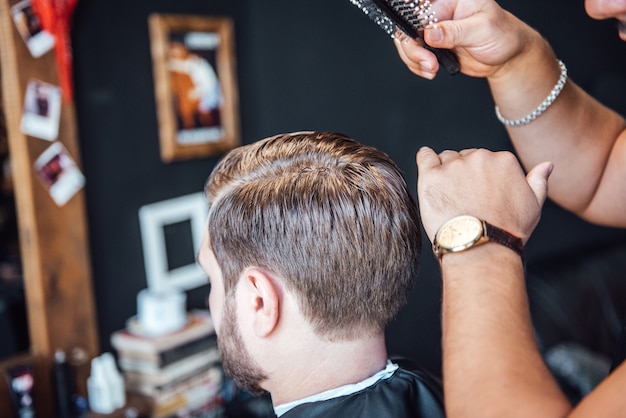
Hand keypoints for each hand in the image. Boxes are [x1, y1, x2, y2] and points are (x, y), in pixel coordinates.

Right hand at [393, 0, 539, 78]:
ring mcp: (433, 30)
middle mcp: (439, 12)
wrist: (507, 57)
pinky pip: (413, 55)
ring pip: (407, 41)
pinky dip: (417, 66)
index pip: (420, 4)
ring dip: (414, 59)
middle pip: (408, 25)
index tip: (416, 37)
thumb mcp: (482, 30)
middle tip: (428, 62)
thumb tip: (429, 33)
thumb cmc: (502, 35)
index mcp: (450, 0)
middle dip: (413, 47)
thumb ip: (455, 31)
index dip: (410, 18)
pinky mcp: (432, 47)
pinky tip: (430, 71)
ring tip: (431, 69)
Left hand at [416, 147, 552, 243]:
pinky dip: (425, 159)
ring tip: (448, 196)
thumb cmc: (507, 231)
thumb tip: (546, 165)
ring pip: (446, 159)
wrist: (480, 246)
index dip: (481, 176)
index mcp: (504, 161)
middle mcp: (480, 158)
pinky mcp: (432, 176)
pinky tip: (428, 170)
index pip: (487, 158)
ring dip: (445, 171)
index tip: (477, 193)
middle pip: (465, 157)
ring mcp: (454, 166)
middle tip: (463, 198)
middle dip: (463, 173)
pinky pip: (425, 156)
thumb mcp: (533, 206)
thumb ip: (538, 181)